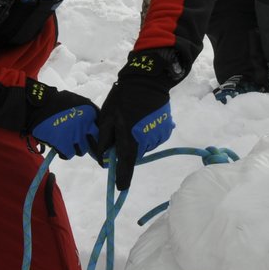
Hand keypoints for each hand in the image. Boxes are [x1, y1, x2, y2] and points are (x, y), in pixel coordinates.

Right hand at [24, 79, 99, 157]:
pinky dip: (64, 153)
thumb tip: (96, 126)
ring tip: (66, 142)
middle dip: (86, 144)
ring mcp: (75, 134)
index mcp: (90, 113)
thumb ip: (89, 112)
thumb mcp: (78, 102)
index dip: (98, 139)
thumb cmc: (57, 103)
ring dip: (74, 148)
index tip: (95, 143)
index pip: (101, 132)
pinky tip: (59, 147)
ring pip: (81, 151)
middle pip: (92, 143)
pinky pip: (68, 154)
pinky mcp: (63, 143)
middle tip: (78, 142)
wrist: (38, 106)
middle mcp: (85, 124)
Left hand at [94, 48, 177, 189]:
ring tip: (133, 122)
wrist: (147, 81)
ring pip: (143, 147)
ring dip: (137, 141)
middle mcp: (146, 141)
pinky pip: (152, 139)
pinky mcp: (165, 130)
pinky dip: (146, 134)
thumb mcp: (107, 117)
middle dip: (126, 149)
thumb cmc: (122, 98)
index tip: (120, 189)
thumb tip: (103, 158)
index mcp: (129, 138)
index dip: (123, 178)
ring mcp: (157, 136)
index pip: (126, 165)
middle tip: (121, 131)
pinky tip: (142, 120)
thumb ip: (105, 140)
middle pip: (134, 154)